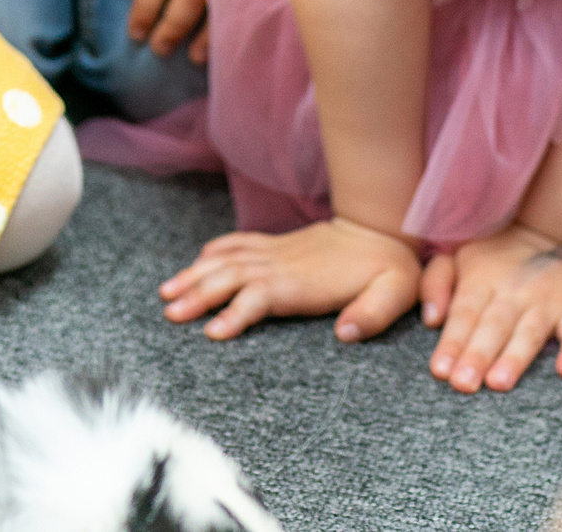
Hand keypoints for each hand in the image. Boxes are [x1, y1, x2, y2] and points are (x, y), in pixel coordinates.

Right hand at [158, 217, 420, 341]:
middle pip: (230, 277)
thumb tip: (345, 334)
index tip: (211, 332)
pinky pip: (237, 244)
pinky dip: (213, 252)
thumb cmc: (390, 268)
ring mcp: (275, 252)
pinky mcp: (276, 245)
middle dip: (197, 295)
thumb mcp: (395, 293)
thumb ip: (372, 314)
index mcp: (302, 282)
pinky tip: (196, 263)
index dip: (235, 313)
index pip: (259, 296)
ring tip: (166, 293)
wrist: (383, 226)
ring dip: (195, 275)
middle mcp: (281, 265)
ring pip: (225, 260)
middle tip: (170, 314)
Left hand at [420, 222, 561, 392]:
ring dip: (515, 359)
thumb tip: (430, 320)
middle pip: (492, 327)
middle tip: (463, 384)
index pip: (464, 315)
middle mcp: (512, 293)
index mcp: (480, 281)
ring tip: (499, 383)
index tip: (440, 371)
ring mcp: (545, 303)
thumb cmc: (491, 254)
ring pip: (528, 333)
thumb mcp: (455, 256)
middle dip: (477, 356)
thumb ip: (436, 284)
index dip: (452, 343)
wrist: (546, 231)